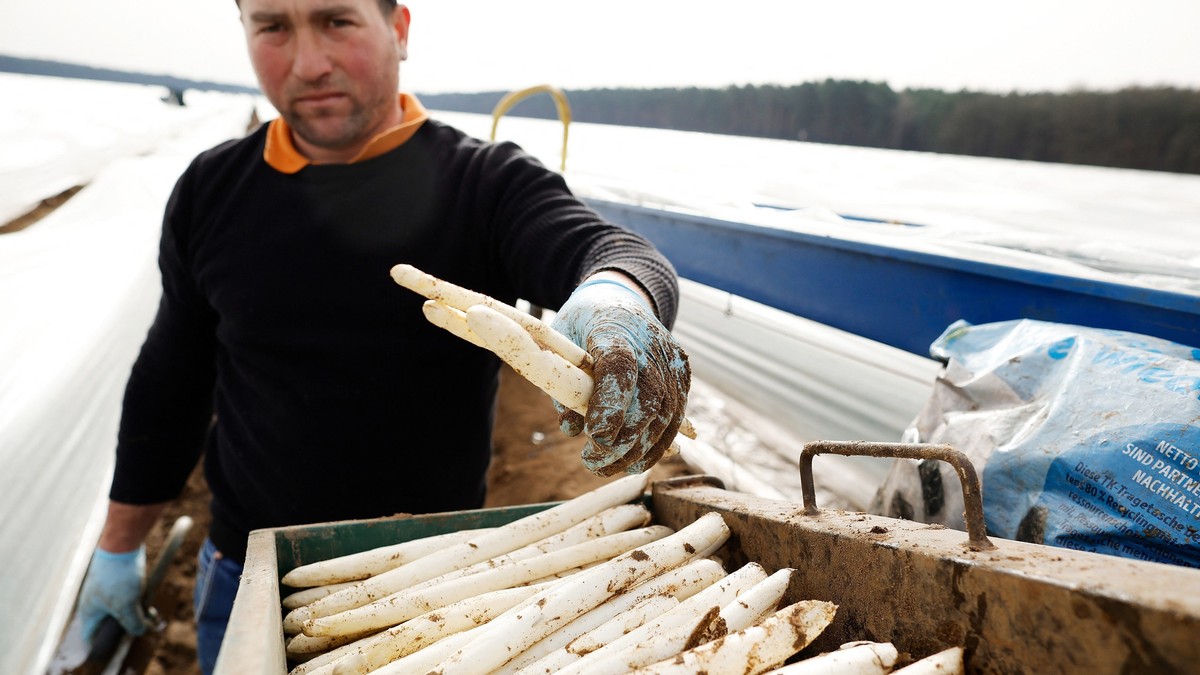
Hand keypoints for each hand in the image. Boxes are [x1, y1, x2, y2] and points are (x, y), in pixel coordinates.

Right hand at [76, 546, 150, 641]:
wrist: (123, 541)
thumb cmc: (120, 575)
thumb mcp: (128, 606)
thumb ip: (133, 624)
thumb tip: (142, 631)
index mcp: (89, 612)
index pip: (91, 637)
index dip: (104, 645)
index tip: (121, 644)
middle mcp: (94, 602)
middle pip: (111, 623)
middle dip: (129, 625)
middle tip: (146, 622)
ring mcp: (105, 590)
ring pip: (122, 608)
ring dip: (137, 611)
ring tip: (151, 611)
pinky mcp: (116, 579)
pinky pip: (127, 595)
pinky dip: (138, 597)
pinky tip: (148, 594)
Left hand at [551, 278, 689, 475]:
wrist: (621, 297)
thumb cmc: (583, 323)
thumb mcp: (560, 342)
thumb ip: (563, 385)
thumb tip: (571, 429)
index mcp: (615, 327)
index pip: (620, 367)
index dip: (610, 405)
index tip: (594, 436)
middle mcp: (651, 343)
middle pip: (650, 398)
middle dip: (624, 440)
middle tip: (594, 463)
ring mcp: (672, 359)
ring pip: (667, 414)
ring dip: (641, 450)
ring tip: (611, 467)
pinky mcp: (683, 374)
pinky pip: (676, 415)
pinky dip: (658, 442)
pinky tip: (637, 459)